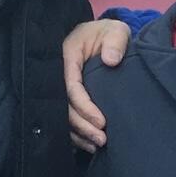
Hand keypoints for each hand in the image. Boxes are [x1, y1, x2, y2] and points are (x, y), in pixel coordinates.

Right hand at [63, 16, 129, 152]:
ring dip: (80, 134)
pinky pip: (66, 120)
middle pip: (65, 106)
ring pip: (63, 116)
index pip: (71, 87)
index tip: (102, 121)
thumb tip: (111, 61)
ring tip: (98, 145)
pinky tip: (89, 145)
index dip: (85, 106)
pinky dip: (77, 135)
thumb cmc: (108, 34)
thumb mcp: (116, 30)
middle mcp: (60, 74)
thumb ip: (115, 41)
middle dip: (82, 126)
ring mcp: (61, 87)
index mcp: (67, 56)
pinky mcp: (66, 98)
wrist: (101, 38)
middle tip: (102, 139)